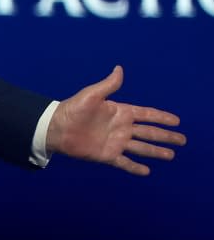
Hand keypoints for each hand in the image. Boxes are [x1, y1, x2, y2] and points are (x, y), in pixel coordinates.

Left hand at [46, 66, 185, 175]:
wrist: (56, 128)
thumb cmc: (72, 109)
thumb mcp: (92, 95)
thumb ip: (108, 85)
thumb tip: (119, 68)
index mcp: (120, 112)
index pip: (146, 114)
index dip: (161, 117)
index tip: (176, 121)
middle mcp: (121, 128)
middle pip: (149, 133)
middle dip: (165, 136)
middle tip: (182, 140)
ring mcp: (115, 142)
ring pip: (141, 148)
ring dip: (156, 152)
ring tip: (171, 155)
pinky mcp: (107, 155)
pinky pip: (124, 162)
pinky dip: (135, 167)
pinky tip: (146, 171)